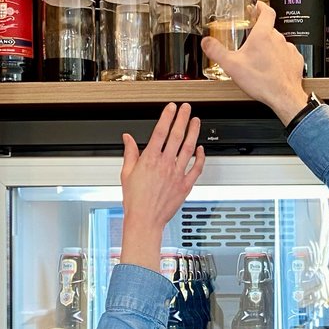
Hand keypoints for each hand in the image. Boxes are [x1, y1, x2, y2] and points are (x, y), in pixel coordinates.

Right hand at [119, 103, 204, 268]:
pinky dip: (200, 157)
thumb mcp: (126, 173)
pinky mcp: (185, 185)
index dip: (167, 117)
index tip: (171, 108)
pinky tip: (201, 149)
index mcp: (150, 159)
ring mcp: (177, 174)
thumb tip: (127, 138)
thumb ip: (130, 153)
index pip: (161, 132)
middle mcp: (166, 164)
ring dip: (194, 132)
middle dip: (183, 119)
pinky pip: (196, 168)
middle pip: (177, 136)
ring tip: (196, 121)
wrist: (145, 220)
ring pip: (189, 148)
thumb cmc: (135, 200)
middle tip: (187, 108)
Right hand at [200, 2, 308, 125]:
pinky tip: (272, 67)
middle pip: (270, 29)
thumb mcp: (232, 65)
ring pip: (278, 42)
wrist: (283, 96)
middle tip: (252, 40)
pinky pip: (287, 55)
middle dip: (261, 32)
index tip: (257, 6)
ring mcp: (288, 49)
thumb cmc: (262, 81)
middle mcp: (278, 39)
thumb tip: (206, 42)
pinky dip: (280, 58)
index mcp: (263, 35)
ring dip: (270, 47)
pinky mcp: (295, 60)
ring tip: (261, 58)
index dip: (261, 6)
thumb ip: (216, 51)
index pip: (266, 11)